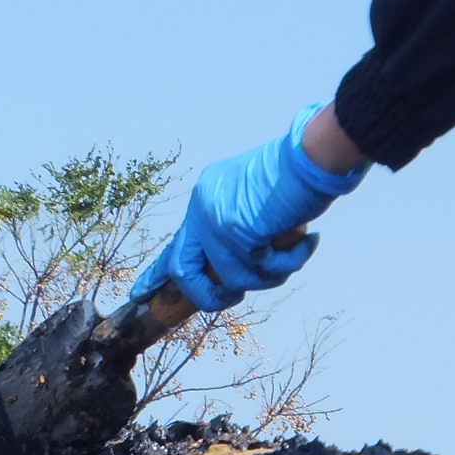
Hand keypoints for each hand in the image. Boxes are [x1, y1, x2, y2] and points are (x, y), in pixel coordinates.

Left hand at [133, 104, 368, 312]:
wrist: (314, 154)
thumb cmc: (297, 174)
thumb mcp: (255, 200)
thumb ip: (240, 230)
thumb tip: (241, 269)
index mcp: (204, 197)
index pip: (175, 244)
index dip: (156, 274)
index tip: (141, 294)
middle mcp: (203, 210)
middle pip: (184, 272)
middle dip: (207, 298)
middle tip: (230, 300)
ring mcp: (217, 223)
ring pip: (235, 279)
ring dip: (271, 274)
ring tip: (296, 250)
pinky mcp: (238, 234)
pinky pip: (264, 270)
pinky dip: (290, 261)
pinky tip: (308, 239)